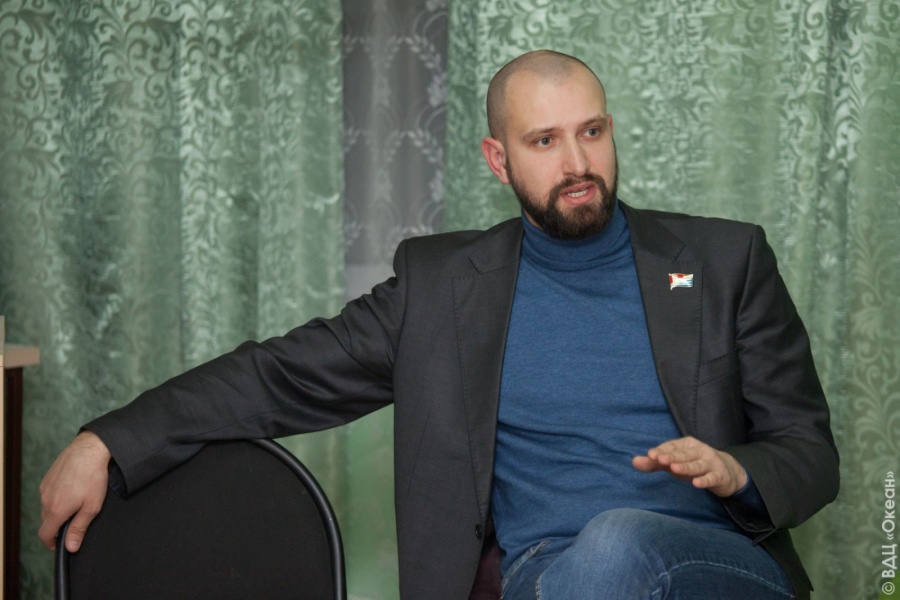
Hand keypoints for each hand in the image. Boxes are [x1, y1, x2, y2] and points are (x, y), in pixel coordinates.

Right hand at [38, 431, 110, 551]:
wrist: (88, 449)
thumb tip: (70, 547)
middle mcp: (45, 500)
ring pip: (47, 507)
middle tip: (75, 523)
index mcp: (56, 510)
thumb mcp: (91, 507)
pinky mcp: (47, 478)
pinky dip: (57, 498)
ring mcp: (44, 488)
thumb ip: (79, 528)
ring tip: (76, 504)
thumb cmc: (93, 477)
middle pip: (47, 521)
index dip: (52, 543)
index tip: (61, 544)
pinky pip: (49, 494)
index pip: (45, 534)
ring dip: (58, 511)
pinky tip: (72, 491)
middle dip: (58, 526)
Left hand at [632, 436, 747, 497]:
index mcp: (686, 444)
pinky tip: (696, 483)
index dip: (662, 451)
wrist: (726, 471)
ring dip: (686, 467)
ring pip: (697, 465)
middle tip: (659, 459)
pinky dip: (704, 480)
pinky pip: (711, 478)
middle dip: (671, 456)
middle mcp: (699, 450)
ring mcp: (710, 462)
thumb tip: (634, 462)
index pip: (672, 447)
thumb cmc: (693, 464)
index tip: (650, 455)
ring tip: (674, 469)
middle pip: (683, 454)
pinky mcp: (719, 475)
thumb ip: (655, 463)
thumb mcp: (674, 463)